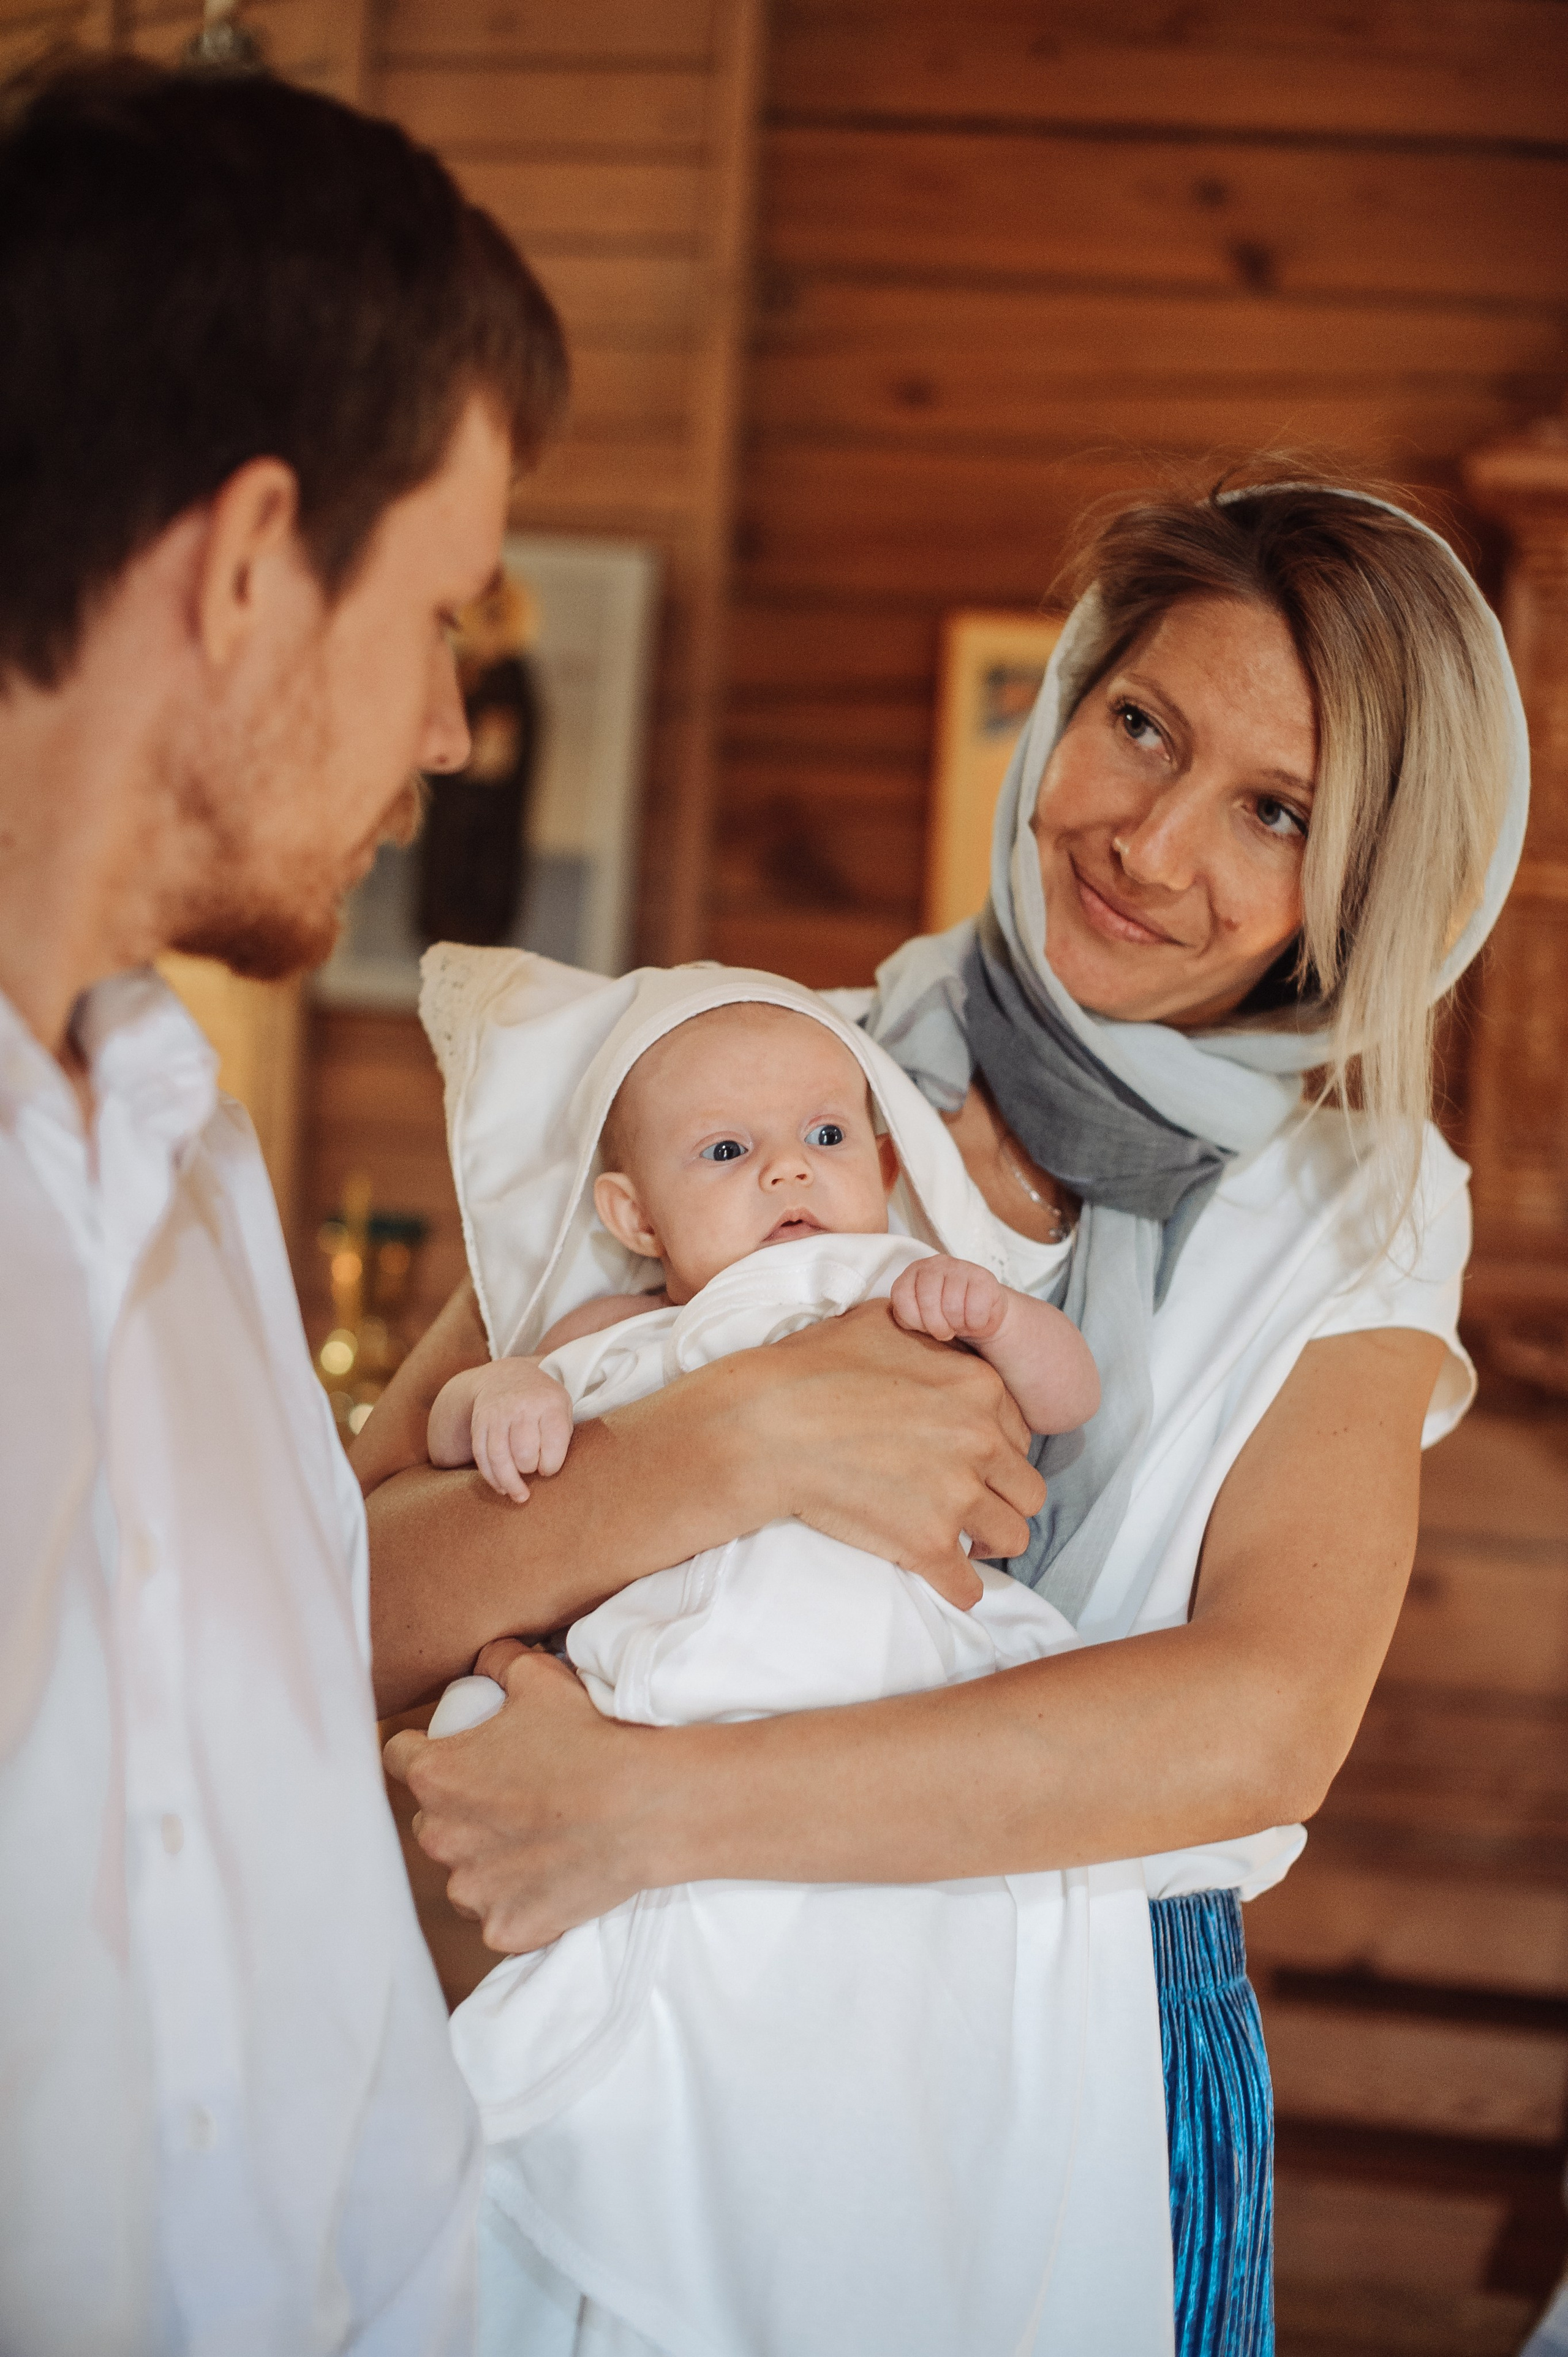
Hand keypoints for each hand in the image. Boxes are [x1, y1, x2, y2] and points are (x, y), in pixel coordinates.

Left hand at [383, 1639, 653, 1952]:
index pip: (396, 1757)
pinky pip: (499, 1917)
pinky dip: (519, 1902)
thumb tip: (488, 1660)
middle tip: (508, 1797)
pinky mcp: (503, 1929)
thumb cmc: (588, 1738)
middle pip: (430, 1820)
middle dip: (459, 1810)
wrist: (642, 1806)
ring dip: (485, 1861)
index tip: (453, 1752)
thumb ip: (499, 1662)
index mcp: (434, 1775)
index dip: (422, 1749)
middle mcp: (439, 1836)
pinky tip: (552, 1879)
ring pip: (462, 1874)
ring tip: (534, 1841)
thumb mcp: (540, 1679)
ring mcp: (470, 1889)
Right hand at [469, 1361, 574, 1502]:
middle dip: (530, 1469)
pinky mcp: (479, 1424)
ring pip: (500, 1458)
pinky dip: (492, 1477)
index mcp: (549, 1403)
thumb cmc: (542, 1401)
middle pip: (524, 1453)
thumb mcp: (562, 1406)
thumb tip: (551, 1474)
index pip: (552, 1444)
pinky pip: (482, 1457)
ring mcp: (497, 1415)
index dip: (551, 1465)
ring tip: (520, 1496)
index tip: (550, 1467)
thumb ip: (562, 1436)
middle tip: (534, 1468)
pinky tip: (502, 1487)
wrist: (505, 1377)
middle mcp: (522, 1407)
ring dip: (509, 1483)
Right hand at [743, 1299, 1044, 1605]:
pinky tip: (945, 1580)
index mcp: (980, 1387)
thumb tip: (933, 1326)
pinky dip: (960, 1589)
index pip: (1022, 1435)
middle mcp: (981, 1441)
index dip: (997, 1451)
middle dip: (1001, 1498)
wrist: (768, 1425)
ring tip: (960, 1540)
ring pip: (1013, 1537)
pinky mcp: (928, 1543)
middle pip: (1027, 1489)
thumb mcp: (881, 1321)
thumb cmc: (813, 1367)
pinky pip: (969, 1587)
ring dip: (988, 1541)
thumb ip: (926, 1328)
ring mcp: (958, 1495)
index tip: (971, 1462)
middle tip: (967, 1503)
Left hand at [890, 1254, 1008, 1344]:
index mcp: (912, 1274)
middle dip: (937, 1326)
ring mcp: (959, 1267)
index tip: (924, 1326)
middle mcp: (934, 1264)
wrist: (980, 1313)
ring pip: (953, 1307)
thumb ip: (906, 1315)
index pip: (902, 1298)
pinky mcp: (983, 1276)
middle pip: (928, 1302)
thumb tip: (902, 1321)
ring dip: (958, 1324)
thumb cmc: (944, 1317)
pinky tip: (975, 1319)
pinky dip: (976, 1323)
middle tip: (946, 1331)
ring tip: (960, 1322)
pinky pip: (976, 1310)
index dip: (914, 1320)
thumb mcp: (919, 1316)